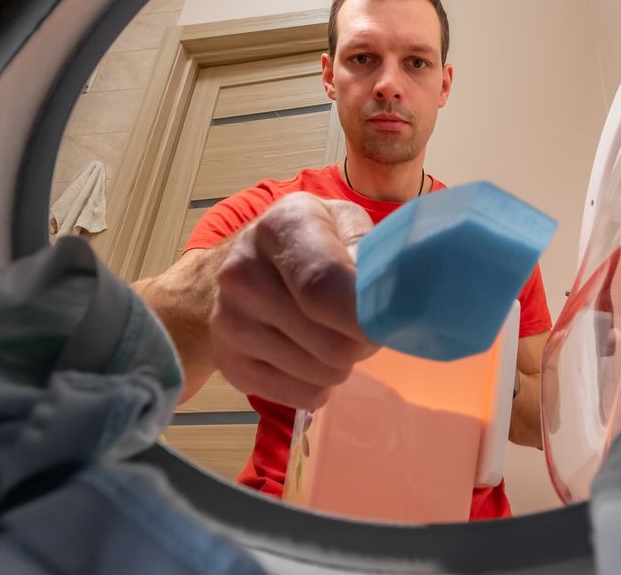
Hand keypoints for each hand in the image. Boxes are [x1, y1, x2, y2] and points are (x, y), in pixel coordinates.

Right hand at [209, 192, 378, 409]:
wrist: (239, 267)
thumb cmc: (311, 242)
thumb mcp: (345, 223)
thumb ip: (372, 251)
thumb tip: (391, 300)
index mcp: (283, 225)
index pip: (325, 287)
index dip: (368, 316)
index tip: (392, 322)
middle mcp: (243, 272)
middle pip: (332, 344)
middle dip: (364, 342)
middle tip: (364, 323)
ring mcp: (228, 321)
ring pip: (323, 375)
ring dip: (343, 363)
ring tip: (332, 333)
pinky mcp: (228, 364)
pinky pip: (303, 397)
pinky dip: (320, 384)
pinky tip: (309, 355)